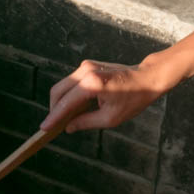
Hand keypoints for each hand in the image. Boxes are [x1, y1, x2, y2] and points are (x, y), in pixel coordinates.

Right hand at [41, 57, 175, 132]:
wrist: (148, 78)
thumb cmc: (134, 99)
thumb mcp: (111, 118)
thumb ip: (86, 122)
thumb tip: (68, 127)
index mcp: (92, 84)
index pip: (65, 103)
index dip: (54, 117)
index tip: (44, 128)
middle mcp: (86, 71)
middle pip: (58, 90)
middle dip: (54, 108)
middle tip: (53, 125)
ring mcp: (87, 66)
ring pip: (64, 85)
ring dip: (62, 102)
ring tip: (65, 119)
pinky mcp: (89, 66)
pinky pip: (72, 82)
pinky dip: (70, 95)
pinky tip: (75, 108)